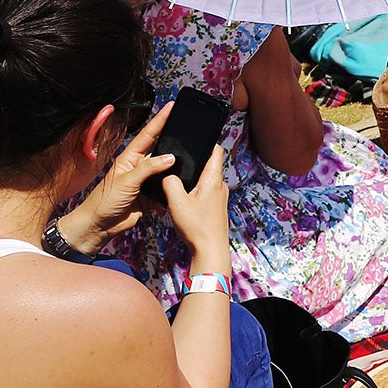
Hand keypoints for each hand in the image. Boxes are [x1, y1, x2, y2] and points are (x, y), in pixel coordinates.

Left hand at [60, 101, 176, 251]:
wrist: (99, 226)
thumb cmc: (104, 201)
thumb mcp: (127, 181)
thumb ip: (149, 168)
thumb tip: (170, 157)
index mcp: (130, 158)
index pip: (148, 135)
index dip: (160, 120)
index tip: (171, 106)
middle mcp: (138, 168)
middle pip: (160, 152)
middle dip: (174, 146)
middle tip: (189, 133)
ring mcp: (144, 182)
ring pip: (165, 173)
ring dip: (173, 175)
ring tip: (185, 171)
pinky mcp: (149, 197)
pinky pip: (165, 192)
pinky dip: (169, 195)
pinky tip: (171, 197)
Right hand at [163, 144, 231, 276]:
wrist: (210, 250)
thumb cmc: (196, 226)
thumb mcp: (177, 203)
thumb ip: (170, 184)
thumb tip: (167, 175)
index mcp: (213, 179)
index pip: (216, 151)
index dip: (207, 141)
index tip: (195, 137)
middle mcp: (220, 186)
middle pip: (210, 164)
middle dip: (196, 159)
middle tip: (180, 157)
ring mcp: (220, 197)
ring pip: (207, 179)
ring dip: (195, 176)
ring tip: (179, 176)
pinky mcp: (216, 207)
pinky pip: (206, 191)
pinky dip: (196, 188)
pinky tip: (184, 196)